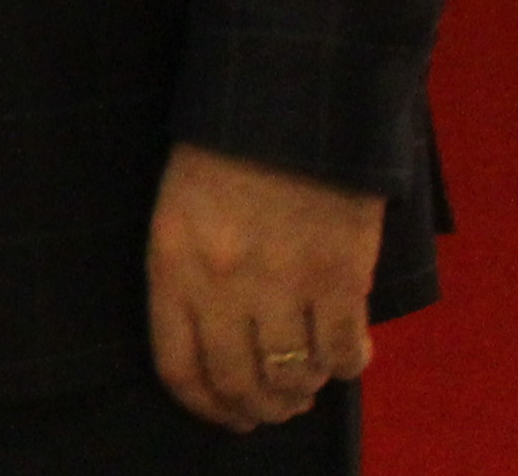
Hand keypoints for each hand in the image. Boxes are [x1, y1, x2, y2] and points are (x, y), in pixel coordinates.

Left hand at [145, 142, 381, 431]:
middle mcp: (222, 282)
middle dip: (258, 408)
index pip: (178, 366)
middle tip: (274, 406)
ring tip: (306, 381)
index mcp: (172, 263)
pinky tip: (344, 354)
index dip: (205, 405)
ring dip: (301, 391)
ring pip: (292, 376)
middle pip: (238, 382)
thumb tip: (217, 349)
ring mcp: (282, 282)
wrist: (287, 103)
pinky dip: (346, 366)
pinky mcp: (339, 276)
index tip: (226, 414)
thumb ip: (188, 278)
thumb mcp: (178, 210)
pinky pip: (342, 353)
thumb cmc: (225, 153)